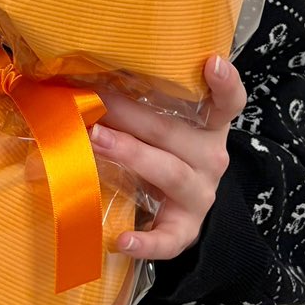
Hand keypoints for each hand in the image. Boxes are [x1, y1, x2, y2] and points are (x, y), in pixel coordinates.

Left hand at [88, 57, 246, 261]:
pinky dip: (146, 242)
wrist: (177, 206)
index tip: (210, 63)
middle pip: (173, 133)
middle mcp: (210, 157)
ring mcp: (199, 194)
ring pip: (169, 172)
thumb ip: (137, 99)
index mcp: (208, 126)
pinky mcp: (185, 229)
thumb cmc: (161, 151)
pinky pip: (168, 238)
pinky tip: (122, 241)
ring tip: (96, 141)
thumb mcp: (160, 125)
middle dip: (131, 114)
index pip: (228, 102)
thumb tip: (75, 72)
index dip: (224, 82)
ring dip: (131, 154)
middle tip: (96, 101)